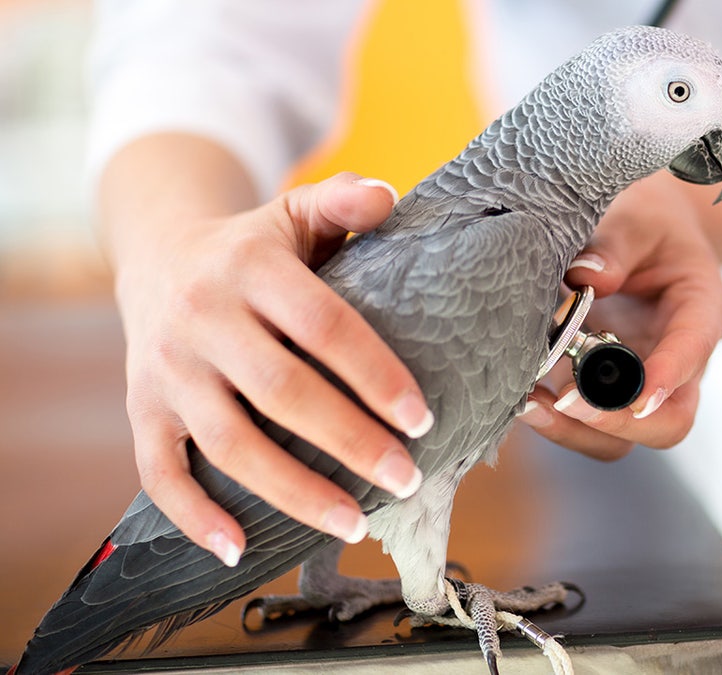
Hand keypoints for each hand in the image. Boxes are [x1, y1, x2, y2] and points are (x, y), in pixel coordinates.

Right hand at [113, 170, 428, 565]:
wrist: (157, 256)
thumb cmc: (253, 248)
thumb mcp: (294, 213)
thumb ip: (342, 202)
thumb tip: (389, 197)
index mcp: (251, 268)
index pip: (324, 326)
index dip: (375, 375)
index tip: (422, 419)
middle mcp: (203, 319)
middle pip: (283, 393)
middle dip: (350, 442)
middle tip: (407, 477)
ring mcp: (168, 370)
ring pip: (230, 443)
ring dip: (294, 492)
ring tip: (355, 522)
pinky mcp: (142, 409)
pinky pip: (159, 472)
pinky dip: (194, 516)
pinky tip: (239, 549)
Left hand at [517, 172, 721, 459]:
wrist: (643, 228)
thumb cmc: (646, 219)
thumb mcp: (638, 216)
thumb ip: (615, 243)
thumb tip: (586, 278)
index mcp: (701, 309)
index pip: (695, 349)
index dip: (668, 375)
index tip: (636, 393)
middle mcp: (678, 359)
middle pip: (670, 420)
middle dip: (619, 420)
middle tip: (566, 400)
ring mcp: (641, 381)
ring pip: (625, 437)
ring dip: (577, 430)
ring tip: (530, 404)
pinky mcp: (603, 389)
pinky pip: (587, 424)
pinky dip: (556, 420)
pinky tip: (522, 398)